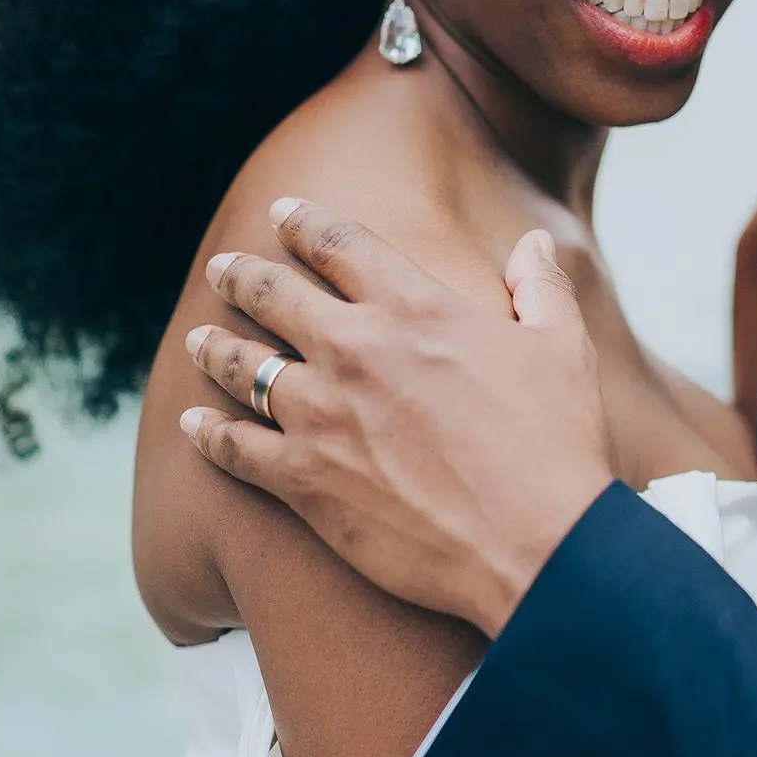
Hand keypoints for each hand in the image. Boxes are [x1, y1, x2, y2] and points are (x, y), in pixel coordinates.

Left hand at [180, 202, 613, 634]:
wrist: (536, 544)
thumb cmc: (558, 443)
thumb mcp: (563, 349)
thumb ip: (542, 287)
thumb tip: (534, 244)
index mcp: (415, 307)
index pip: (340, 243)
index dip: (304, 221)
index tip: (283, 212)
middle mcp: (355, 349)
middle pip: (273, 294)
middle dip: (242, 275)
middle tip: (223, 267)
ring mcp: (321, 415)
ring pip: (240, 366)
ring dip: (214, 346)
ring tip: (198, 336)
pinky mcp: (303, 480)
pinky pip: (234, 447)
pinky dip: (208, 434)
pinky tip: (193, 426)